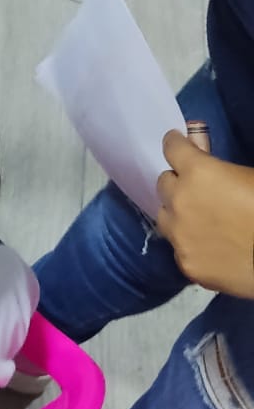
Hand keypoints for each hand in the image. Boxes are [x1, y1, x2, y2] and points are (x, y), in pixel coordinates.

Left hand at [157, 131, 253, 298]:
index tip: (178, 144)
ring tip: (196, 219)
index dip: (176, 144)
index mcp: (198, 172)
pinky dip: (188, 244)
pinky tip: (207, 247)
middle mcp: (180, 201)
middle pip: (163, 183)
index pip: (171, 147)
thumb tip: (207, 166)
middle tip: (196, 189)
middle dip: (178, 182)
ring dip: (176, 212)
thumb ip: (218, 168)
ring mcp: (179, 235)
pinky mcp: (186, 264)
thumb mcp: (248, 176)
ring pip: (164, 216)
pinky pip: (178, 247)